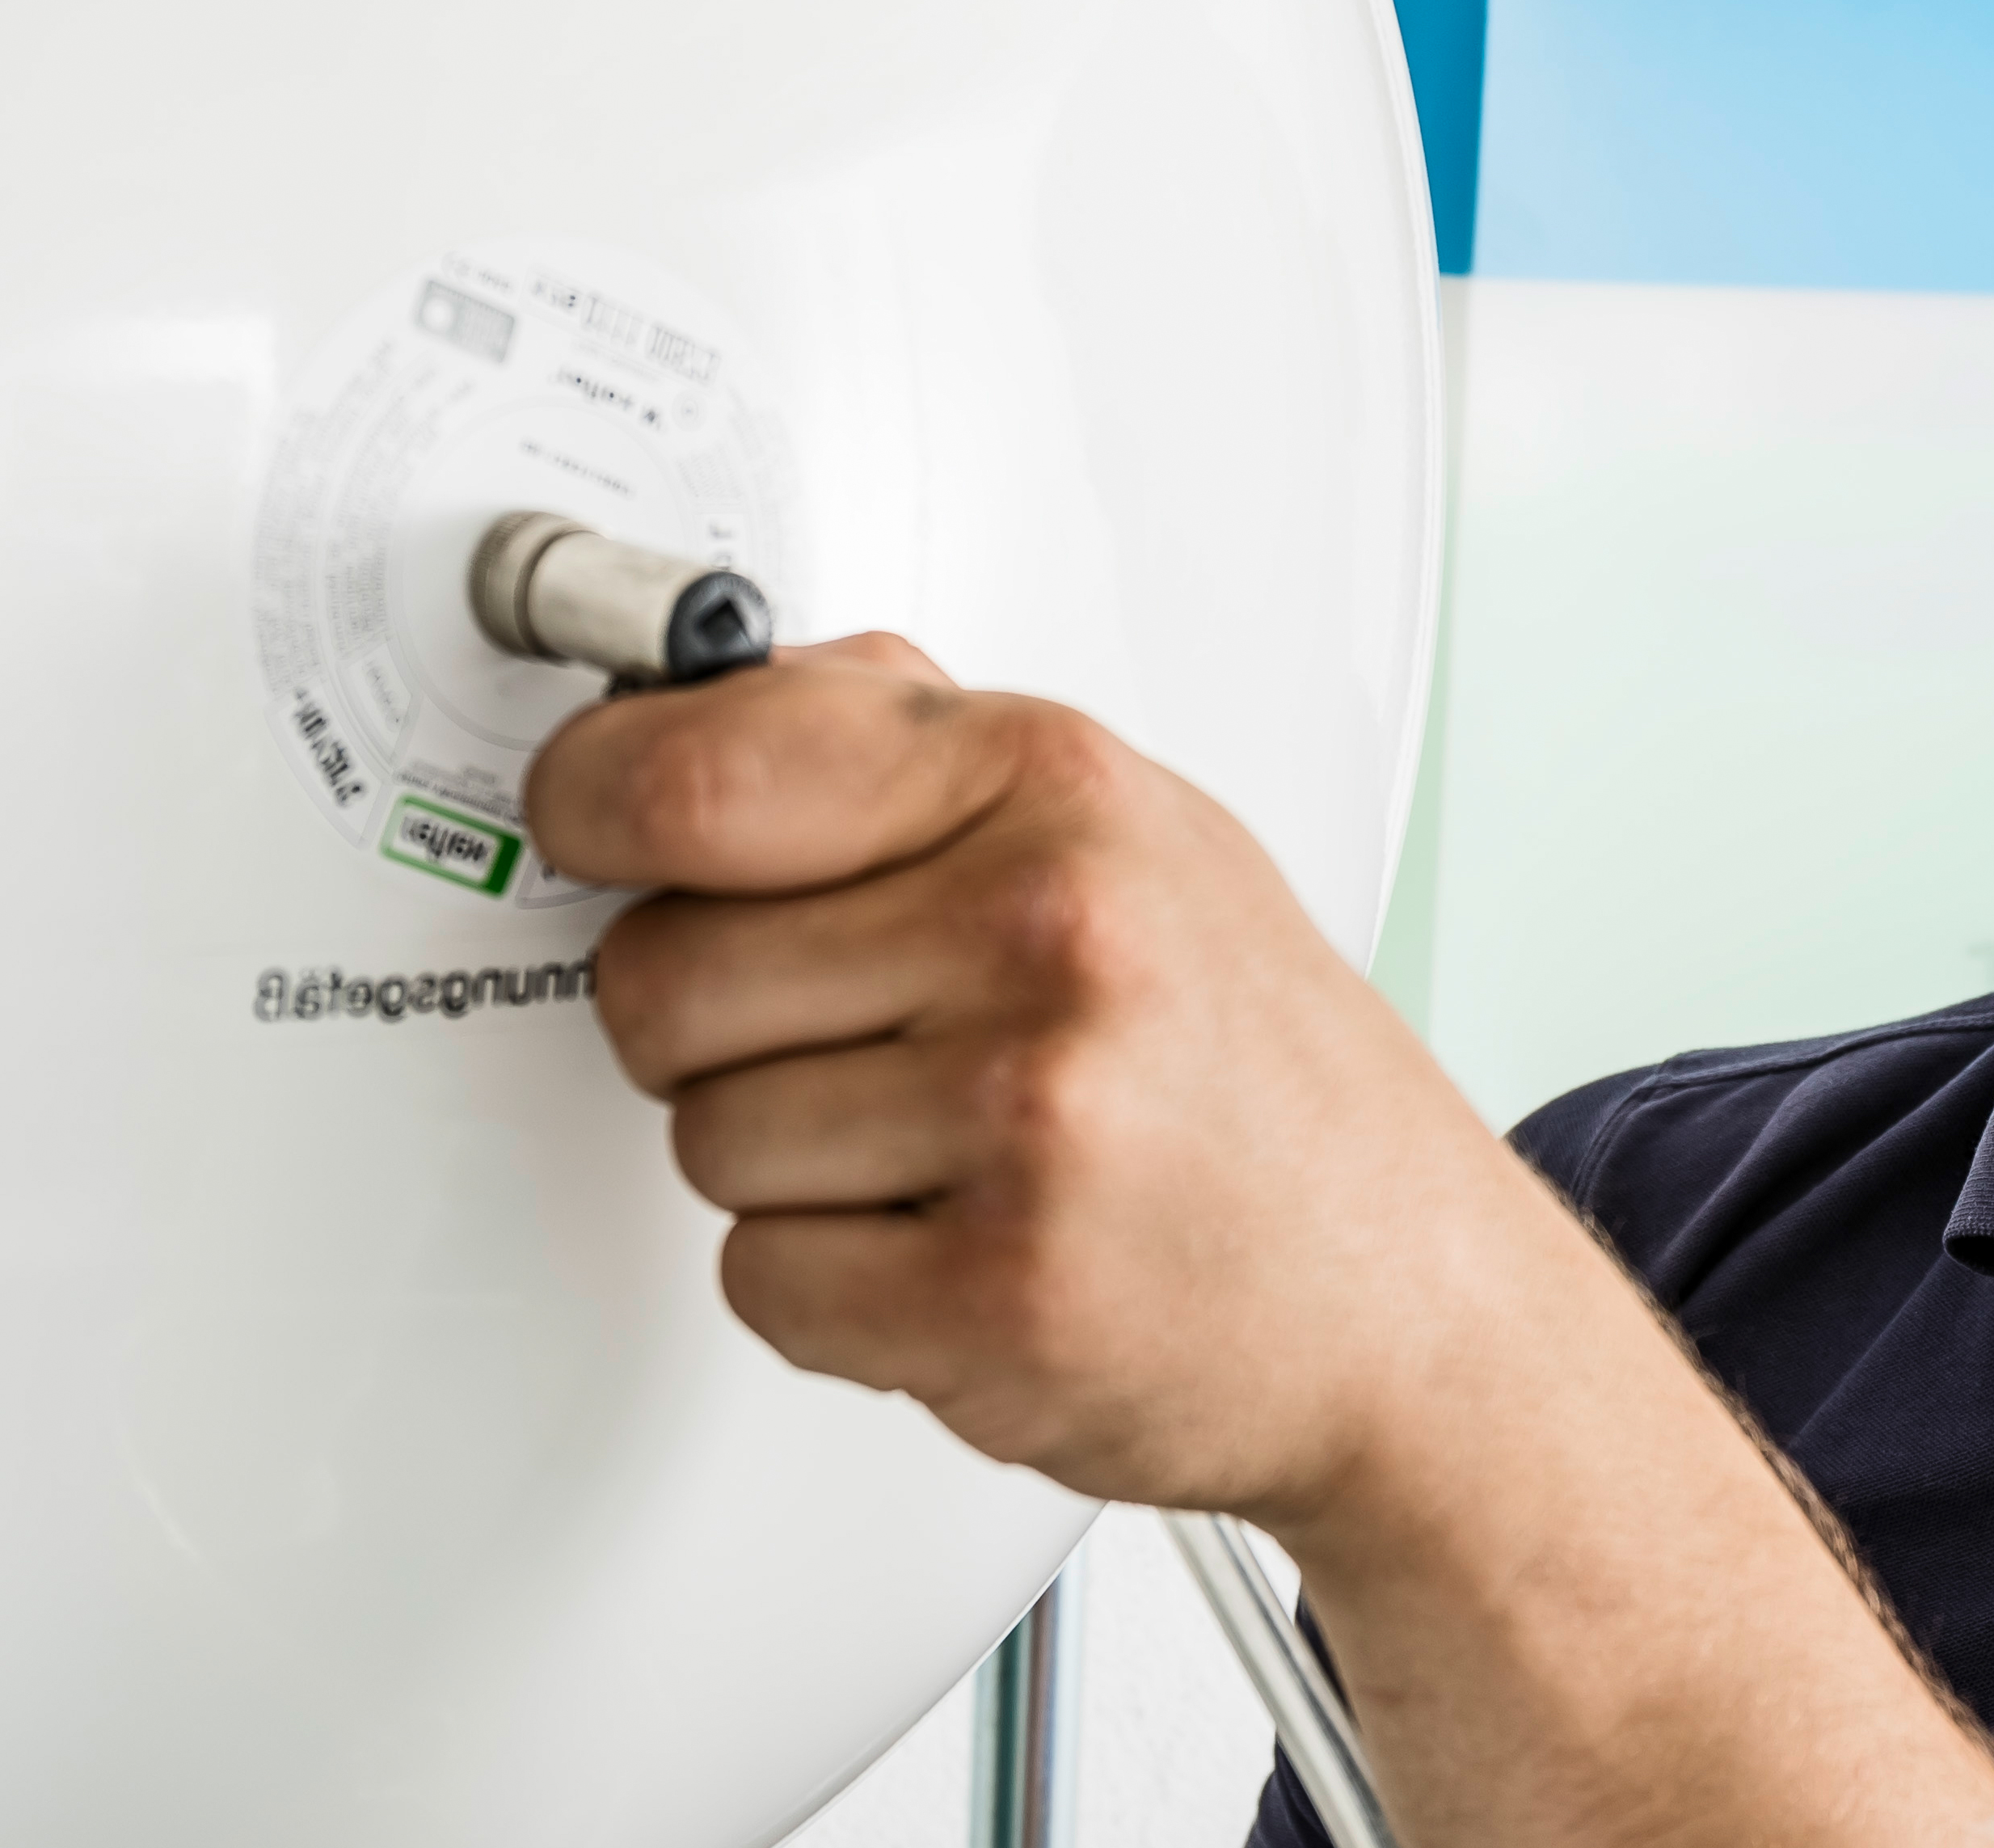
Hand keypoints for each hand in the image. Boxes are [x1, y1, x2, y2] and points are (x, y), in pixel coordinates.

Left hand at [519, 635, 1577, 1525]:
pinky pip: (761, 1281)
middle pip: (657, 975)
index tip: (584, 817)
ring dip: (786, 1168)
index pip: (692, 771)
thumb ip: (909, 746)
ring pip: (701, 1138)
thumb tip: (685, 695)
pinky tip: (954, 1247)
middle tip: (848, 1040)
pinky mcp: (999, 1296)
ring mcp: (1031, 1115)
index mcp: (1053, 786)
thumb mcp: (1127, 833)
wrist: (1408, 1298)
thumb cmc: (1258, 1070)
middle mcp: (1047, 932)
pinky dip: (830, 1290)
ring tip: (942, 1153)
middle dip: (712, 1024)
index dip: (589, 803)